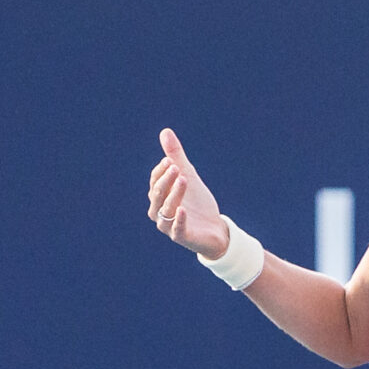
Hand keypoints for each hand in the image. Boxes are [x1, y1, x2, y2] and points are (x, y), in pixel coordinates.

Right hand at [148, 128, 232, 258]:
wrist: (214, 228)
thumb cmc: (197, 203)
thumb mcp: (189, 176)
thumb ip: (177, 157)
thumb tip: (165, 131)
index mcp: (158, 197)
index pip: (154, 181)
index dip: (161, 171)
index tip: (171, 160)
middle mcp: (159, 212)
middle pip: (157, 194)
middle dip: (166, 180)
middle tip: (177, 168)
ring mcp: (169, 226)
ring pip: (165, 210)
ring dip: (174, 194)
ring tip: (184, 180)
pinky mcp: (182, 237)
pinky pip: (177, 229)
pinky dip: (179, 219)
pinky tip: (183, 209)